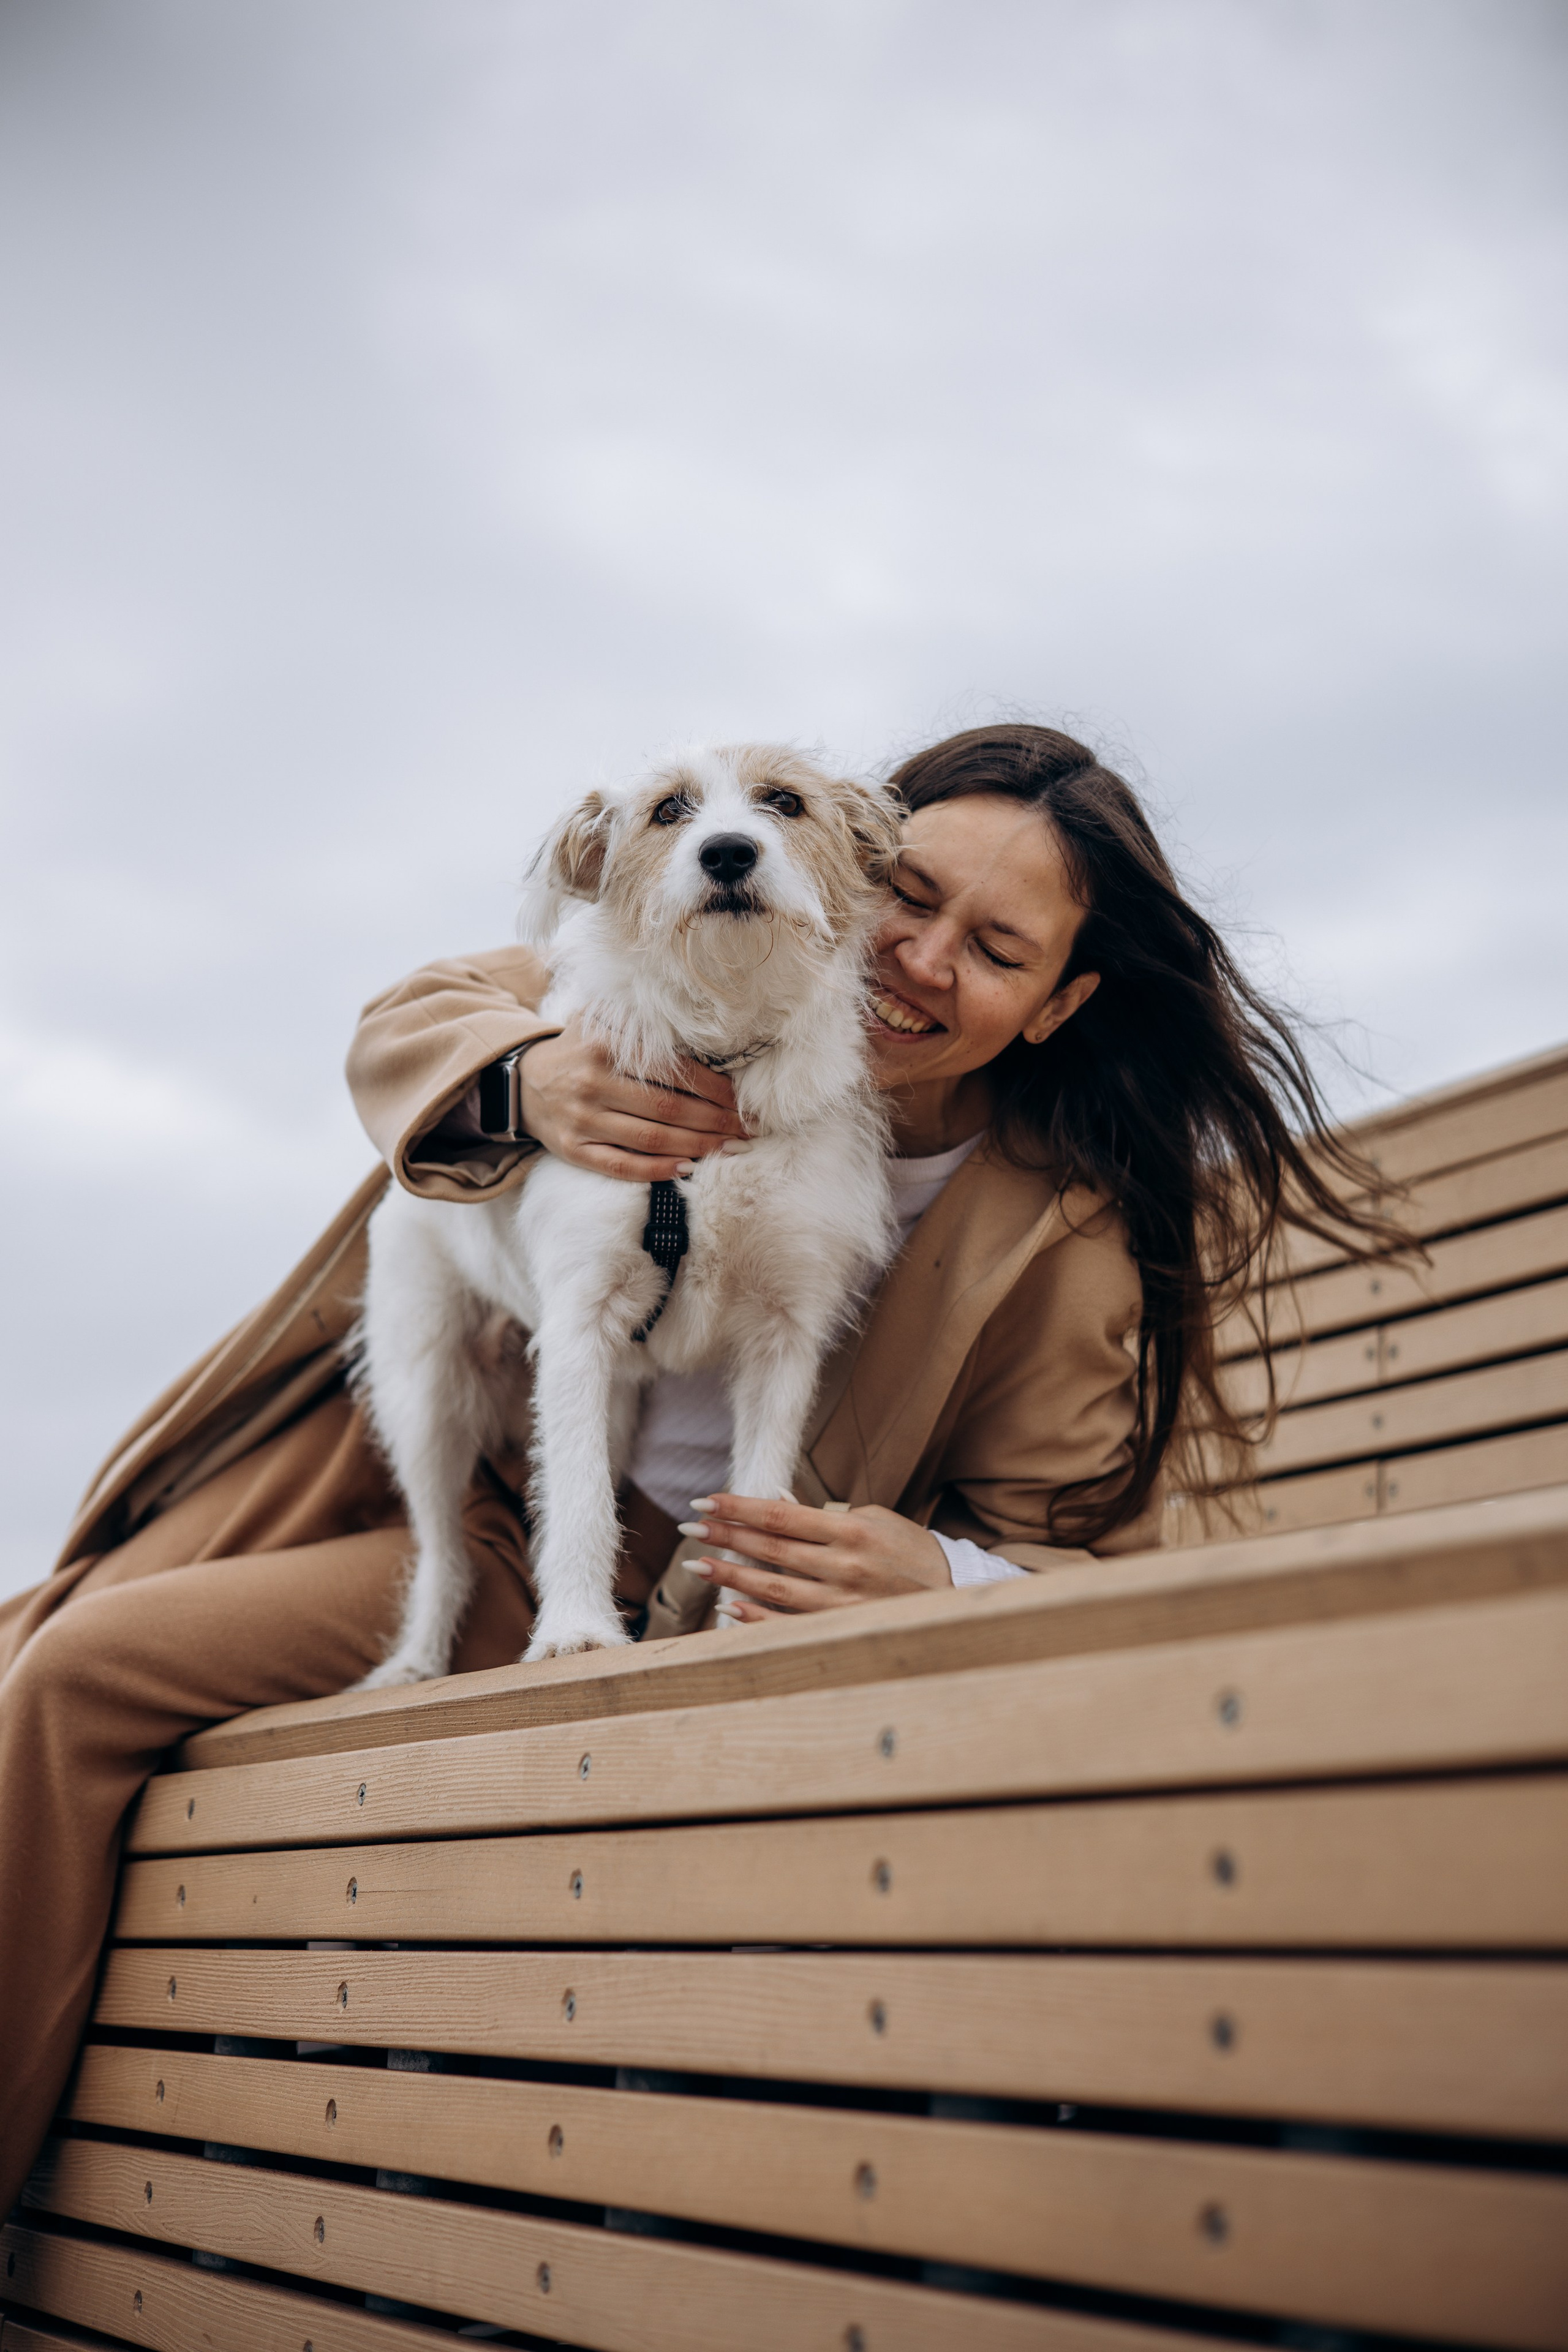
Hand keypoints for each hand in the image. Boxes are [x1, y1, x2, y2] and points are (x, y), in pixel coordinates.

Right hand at [518, 1014, 748, 1181]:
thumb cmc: (579, 1051)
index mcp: (605, 1046)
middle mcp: (592, 1083)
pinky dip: (657, 1170)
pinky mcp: (574, 1149)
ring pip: (651, 1139)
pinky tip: (687, 1168)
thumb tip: (702, 1030)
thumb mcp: (600, 1022)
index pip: (673, 1070)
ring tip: (729, 1148)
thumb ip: (641, 1024)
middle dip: (716, 1121)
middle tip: (746, 1128)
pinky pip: (621, 1166)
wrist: (523, 1082)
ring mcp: (582, 1120)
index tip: (741, 1100)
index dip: (714, 1088)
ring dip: (698, 1146)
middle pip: (669, 1108)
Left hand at [681, 1494, 951, 1620]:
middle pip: (772, 1550)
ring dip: (732, 1577)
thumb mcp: (873, 1519)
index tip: (705, 1501)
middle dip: (726, 1537)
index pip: (781, 1516)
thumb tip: (775, 1502)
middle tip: (690, 1528)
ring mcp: (843, 1604)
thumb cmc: (908, 1550)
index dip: (740, 1508)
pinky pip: (790, 1626)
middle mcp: (845, 1567)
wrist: (952, 1593)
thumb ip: (823, 1514)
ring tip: (697, 1566)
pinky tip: (728, 1607)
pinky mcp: (843, 1630)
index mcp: (851, 1531)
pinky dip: (758, 1618)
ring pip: (775, 1589)